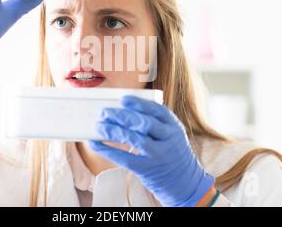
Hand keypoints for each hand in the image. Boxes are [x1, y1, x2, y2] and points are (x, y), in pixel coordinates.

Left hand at [88, 95, 214, 206]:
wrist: (186, 182)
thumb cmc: (172, 152)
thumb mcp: (171, 134)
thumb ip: (155, 123)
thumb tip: (122, 110)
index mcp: (174, 127)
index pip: (157, 110)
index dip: (139, 104)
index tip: (123, 99)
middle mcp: (168, 139)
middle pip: (144, 124)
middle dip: (122, 116)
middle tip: (104, 112)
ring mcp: (158, 155)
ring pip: (134, 140)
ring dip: (114, 131)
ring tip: (99, 126)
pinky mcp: (147, 169)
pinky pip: (125, 159)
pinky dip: (108, 150)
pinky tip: (96, 144)